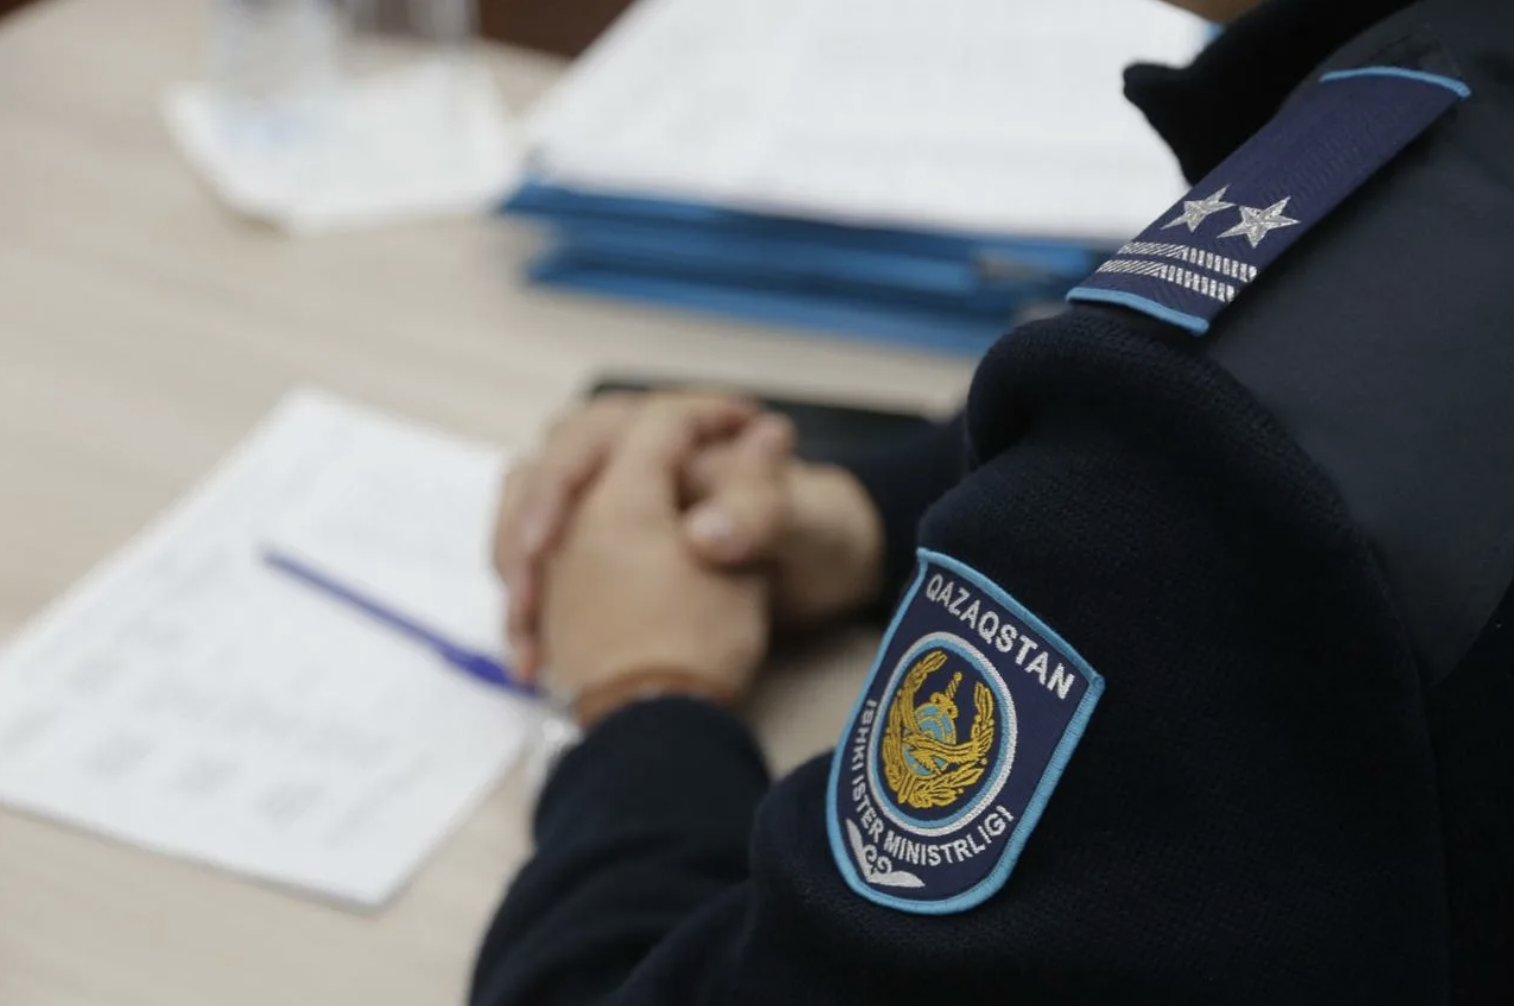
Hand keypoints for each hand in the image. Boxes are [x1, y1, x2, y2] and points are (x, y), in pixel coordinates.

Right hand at [495, 393, 884, 678]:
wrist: (826, 577)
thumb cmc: (814, 531)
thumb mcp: (804, 521)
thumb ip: (761, 511)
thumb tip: (705, 532)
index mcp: (673, 438)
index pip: (594, 437)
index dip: (559, 484)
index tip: (543, 544)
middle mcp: (630, 466)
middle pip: (541, 481)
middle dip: (522, 537)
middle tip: (525, 598)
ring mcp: (609, 511)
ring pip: (531, 528)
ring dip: (518, 581)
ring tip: (526, 641)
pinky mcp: (602, 558)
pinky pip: (543, 575)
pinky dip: (532, 615)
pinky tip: (533, 663)